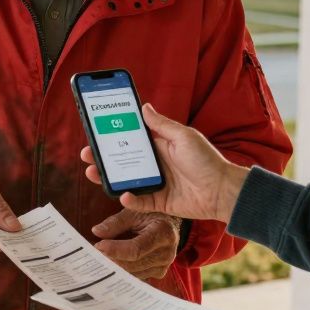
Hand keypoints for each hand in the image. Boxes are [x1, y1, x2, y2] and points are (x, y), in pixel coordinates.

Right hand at [81, 103, 249, 221]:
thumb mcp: (184, 136)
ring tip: (93, 173)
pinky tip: (123, 194)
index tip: (96, 132)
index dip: (113, 136)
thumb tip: (144, 107)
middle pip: (122, 161)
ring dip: (108, 178)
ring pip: (125, 181)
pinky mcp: (159, 202)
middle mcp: (154, 164)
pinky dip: (129, 199)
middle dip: (102, 158)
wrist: (223, 191)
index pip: (130, 140)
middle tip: (87, 154)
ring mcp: (155, 184)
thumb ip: (162, 125)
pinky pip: (139, 202)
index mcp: (159, 146)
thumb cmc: (207, 161)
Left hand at [91, 209, 179, 279]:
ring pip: (133, 272)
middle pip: (133, 264)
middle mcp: (167, 252)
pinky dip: (123, 270)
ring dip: (115, 266)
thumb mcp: (134, 212)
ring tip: (100, 257)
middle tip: (94, 253)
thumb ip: (115, 222)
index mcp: (163, 233)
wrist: (168, 223)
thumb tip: (97, 231)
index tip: (98, 245)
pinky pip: (136, 275)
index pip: (136, 249)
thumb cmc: (150, 214)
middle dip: (112, 259)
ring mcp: (163, 265)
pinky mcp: (158, 272)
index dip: (115, 249)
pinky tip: (111, 262)